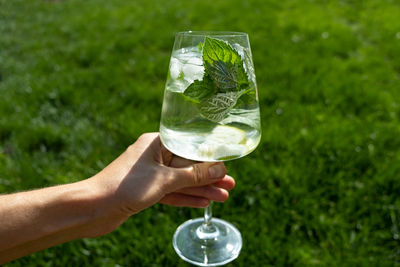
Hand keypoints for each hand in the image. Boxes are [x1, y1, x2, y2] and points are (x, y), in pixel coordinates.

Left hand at [90, 133, 234, 216]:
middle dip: (209, 177)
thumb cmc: (125, 187)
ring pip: (181, 181)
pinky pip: (171, 192)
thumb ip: (193, 175)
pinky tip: (204, 202)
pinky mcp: (146, 191)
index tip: (226, 165)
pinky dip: (186, 198)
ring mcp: (150, 174)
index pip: (189, 148)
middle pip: (187, 166)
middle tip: (230, 185)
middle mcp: (153, 156)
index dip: (209, 159)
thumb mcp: (165, 180)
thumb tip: (220, 169)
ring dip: (201, 189)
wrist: (92, 207)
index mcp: (155, 143)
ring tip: (223, 196)